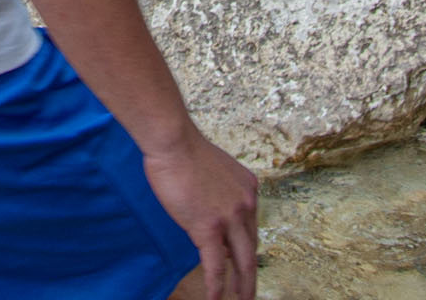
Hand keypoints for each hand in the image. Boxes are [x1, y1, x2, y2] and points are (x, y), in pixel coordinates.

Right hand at [143, 134, 258, 299]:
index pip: (250, 226)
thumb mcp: (213, 169)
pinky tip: (216, 299)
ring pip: (243, 262)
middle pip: (252, 248)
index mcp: (248, 189)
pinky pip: (216, 265)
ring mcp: (230, 217)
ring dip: (243, 286)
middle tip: (248, 292)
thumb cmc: (183, 149)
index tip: (239, 260)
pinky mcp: (209, 227)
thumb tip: (212, 211)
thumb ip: (219, 191)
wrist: (173, 141)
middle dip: (251, 274)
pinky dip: (218, 286)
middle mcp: (246, 204)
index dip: (244, 246)